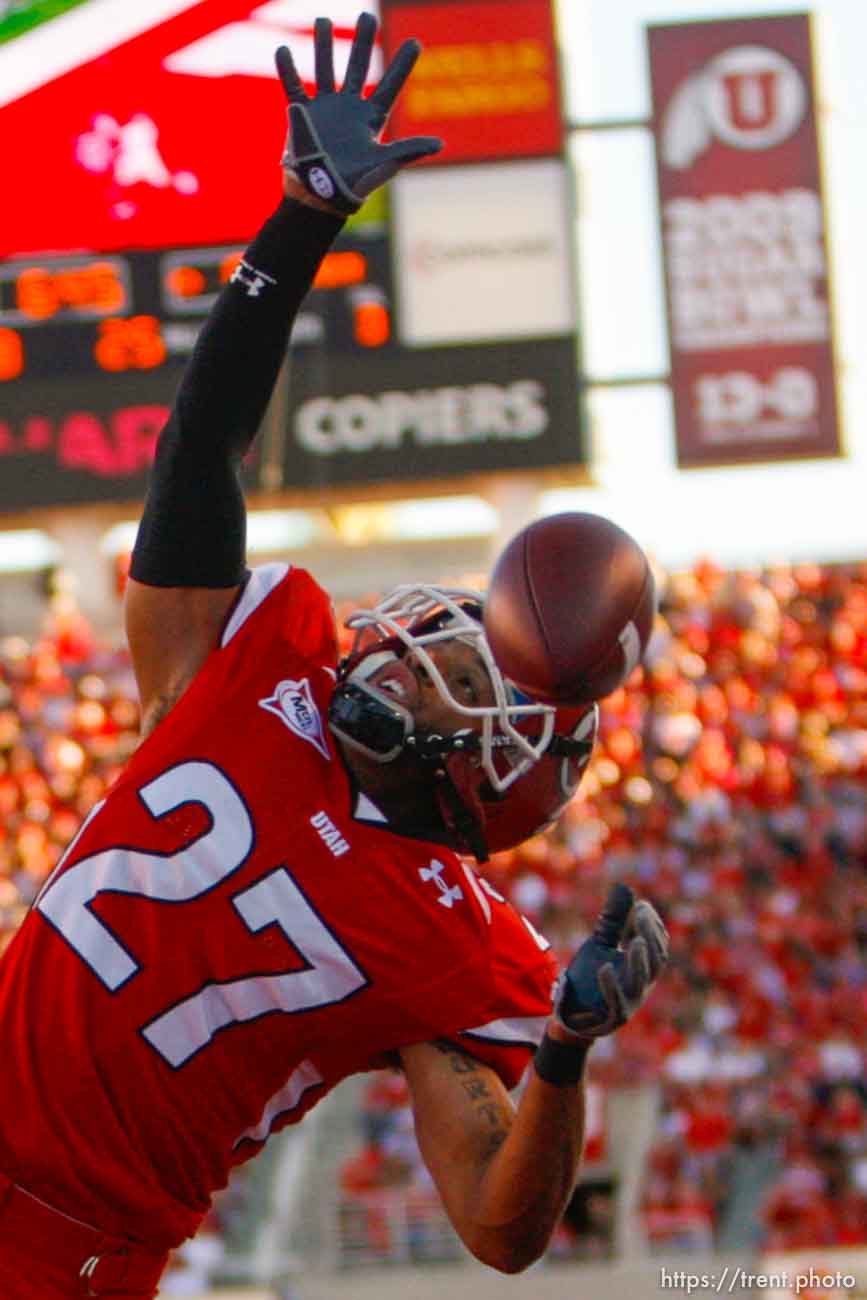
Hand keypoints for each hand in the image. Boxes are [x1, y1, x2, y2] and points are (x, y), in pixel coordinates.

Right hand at [275, 12, 442, 214]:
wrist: (322, 195)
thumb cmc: (356, 184)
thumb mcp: (384, 165)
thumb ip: (408, 150)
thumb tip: (439, 145)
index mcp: (371, 118)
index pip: (390, 85)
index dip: (403, 64)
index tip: (416, 42)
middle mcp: (349, 108)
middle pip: (356, 66)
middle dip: (361, 41)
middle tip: (366, 16)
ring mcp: (325, 110)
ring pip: (324, 68)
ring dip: (322, 45)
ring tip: (322, 19)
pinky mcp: (303, 116)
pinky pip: (293, 87)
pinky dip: (287, 69)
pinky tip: (283, 49)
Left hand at [555, 883, 667, 1038]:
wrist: (570, 1013)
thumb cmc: (589, 977)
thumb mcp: (601, 944)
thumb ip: (614, 920)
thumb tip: (624, 887)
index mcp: (642, 967)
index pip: (658, 945)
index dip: (653, 926)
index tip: (642, 905)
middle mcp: (640, 985)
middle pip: (656, 961)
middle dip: (651, 936)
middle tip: (640, 913)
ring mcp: (629, 1002)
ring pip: (640, 981)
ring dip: (639, 960)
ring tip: (636, 940)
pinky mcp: (612, 1016)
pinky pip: (616, 1002)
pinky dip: (612, 986)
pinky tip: (605, 968)